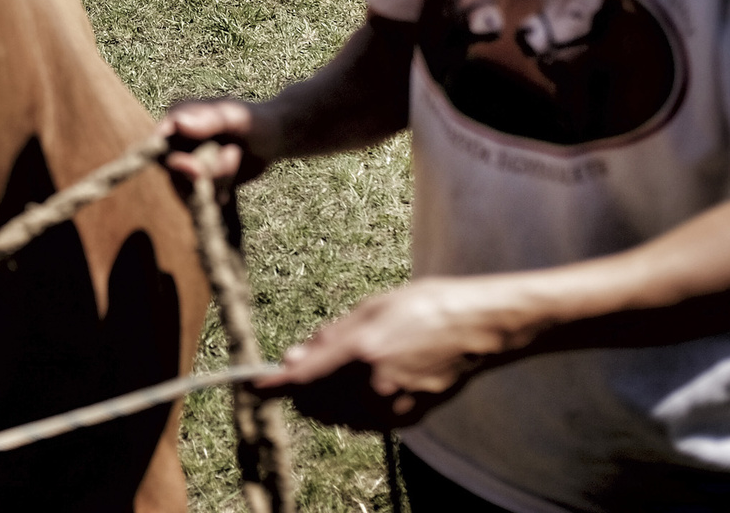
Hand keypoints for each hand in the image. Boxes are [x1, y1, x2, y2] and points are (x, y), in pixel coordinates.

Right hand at [159, 97, 275, 185]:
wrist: (276, 138)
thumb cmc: (256, 121)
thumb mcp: (235, 118)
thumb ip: (208, 120)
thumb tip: (176, 122)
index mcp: (178, 117)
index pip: (159, 145)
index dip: (174, 163)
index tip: (197, 171)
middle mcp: (176, 141)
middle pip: (174, 172)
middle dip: (206, 172)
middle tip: (234, 155)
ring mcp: (186, 162)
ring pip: (186, 188)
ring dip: (215, 181)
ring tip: (235, 160)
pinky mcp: (197, 181)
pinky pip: (199, 199)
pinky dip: (217, 194)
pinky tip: (232, 180)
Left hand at [256, 277, 526, 428]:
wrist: (474, 328)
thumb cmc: (422, 307)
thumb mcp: (369, 308)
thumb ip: (327, 337)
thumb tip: (291, 357)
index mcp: (360, 351)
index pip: (301, 379)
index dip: (273, 386)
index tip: (254, 386)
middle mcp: (373, 386)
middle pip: (314, 405)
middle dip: (302, 390)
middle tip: (305, 368)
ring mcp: (392, 407)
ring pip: (337, 417)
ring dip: (327, 400)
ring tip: (344, 370)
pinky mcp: (407, 419)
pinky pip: (363, 422)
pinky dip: (353, 408)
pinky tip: (366, 383)